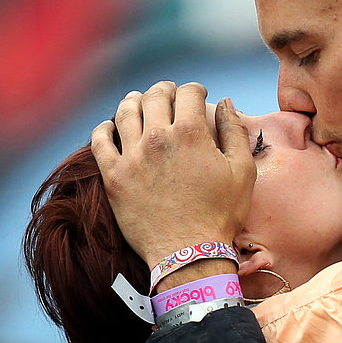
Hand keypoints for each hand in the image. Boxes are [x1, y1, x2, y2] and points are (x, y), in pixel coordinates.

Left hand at [91, 80, 254, 280]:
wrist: (189, 253)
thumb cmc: (221, 214)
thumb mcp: (242, 171)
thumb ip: (234, 131)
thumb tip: (225, 102)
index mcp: (190, 132)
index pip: (188, 93)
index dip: (196, 89)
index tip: (198, 95)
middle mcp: (158, 137)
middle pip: (155, 96)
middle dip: (165, 90)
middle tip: (168, 94)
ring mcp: (132, 156)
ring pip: (126, 112)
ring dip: (134, 100)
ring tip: (138, 101)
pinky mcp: (113, 176)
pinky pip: (100, 140)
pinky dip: (104, 127)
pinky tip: (110, 126)